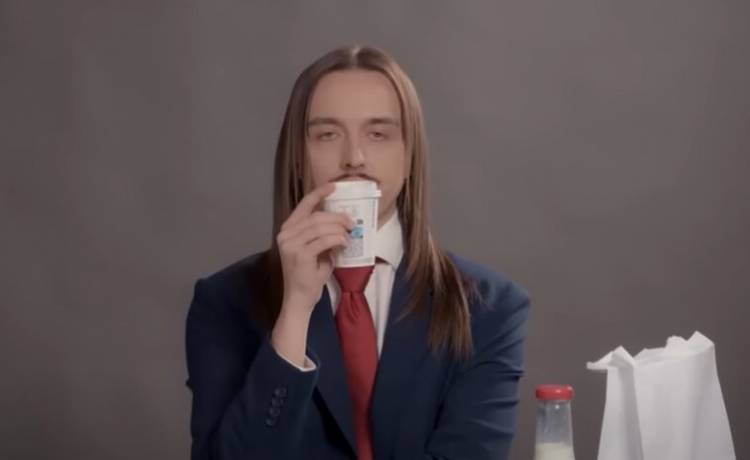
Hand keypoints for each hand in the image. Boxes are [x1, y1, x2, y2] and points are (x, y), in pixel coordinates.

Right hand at [276, 182, 354, 314]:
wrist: (299, 298)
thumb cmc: (309, 275)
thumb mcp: (316, 250)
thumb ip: (323, 234)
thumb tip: (343, 222)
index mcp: (288, 229)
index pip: (303, 205)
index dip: (319, 193)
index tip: (334, 186)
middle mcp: (285, 234)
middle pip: (316, 216)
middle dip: (337, 216)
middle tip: (352, 222)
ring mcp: (291, 244)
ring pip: (320, 226)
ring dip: (339, 228)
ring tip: (350, 235)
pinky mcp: (299, 255)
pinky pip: (324, 240)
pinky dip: (338, 239)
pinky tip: (344, 243)